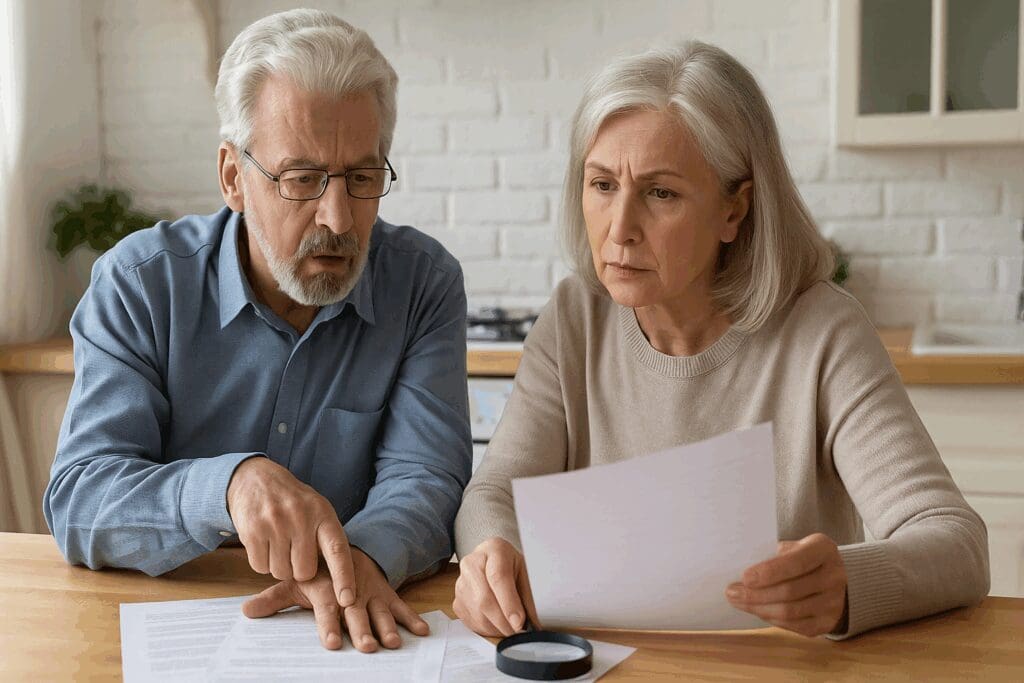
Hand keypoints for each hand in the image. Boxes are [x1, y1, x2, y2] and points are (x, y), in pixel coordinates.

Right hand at [227, 457, 355, 607]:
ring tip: (279, 543)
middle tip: (294, 552)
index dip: (344, 577)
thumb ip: (327, 538)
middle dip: (299, 571)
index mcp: (323, 514)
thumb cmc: (293, 502)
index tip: (347, 600)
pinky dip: (262, 562)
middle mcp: (301, 518)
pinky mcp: (252, 531)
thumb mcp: (317, 511)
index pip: (338, 551)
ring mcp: (275, 523)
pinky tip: (264, 542)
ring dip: (279, 566)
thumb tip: (339, 581)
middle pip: (304, 571)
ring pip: (281, 572)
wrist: (256, 479)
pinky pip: (260, 567)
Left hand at [242, 547, 428, 651]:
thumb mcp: (294, 583)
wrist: (342, 546)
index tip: (330, 643)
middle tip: (366, 648)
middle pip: (356, 612)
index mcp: (328, 587)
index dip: (328, 625)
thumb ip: (273, 599)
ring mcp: (370, 591)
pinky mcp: (385, 592)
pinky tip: (422, 631)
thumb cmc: (315, 572)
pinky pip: (400, 606)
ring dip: (387, 626)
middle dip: (361, 630)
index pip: (327, 608)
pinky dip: (412, 617)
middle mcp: (351, 590)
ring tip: (392, 642)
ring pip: (379, 611)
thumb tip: (245, 611)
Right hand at [453, 537, 538, 636]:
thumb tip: (532, 624)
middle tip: (519, 631)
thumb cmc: (511, 567)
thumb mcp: (526, 573)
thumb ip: (528, 597)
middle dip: (504, 621)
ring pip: (477, 614)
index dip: (509, 603)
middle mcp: (472, 563)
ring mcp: (461, 583)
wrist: (493, 561)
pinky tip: (499, 625)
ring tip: (511, 628)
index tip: (519, 622)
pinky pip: (471, 622)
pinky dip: (488, 630)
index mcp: (494, 550)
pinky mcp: (457, 601)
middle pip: (484, 599)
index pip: (498, 577)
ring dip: (497, 628)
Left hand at [726, 533, 847, 636]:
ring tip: (738, 602)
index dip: (769, 572)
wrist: (830, 574)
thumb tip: (741, 572)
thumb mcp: (792, 545)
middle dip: (755, 594)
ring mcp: (834, 602)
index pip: (796, 562)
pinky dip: (771, 619)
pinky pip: (795, 625)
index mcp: (823, 549)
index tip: (744, 578)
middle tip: (731, 592)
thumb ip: (773, 554)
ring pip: (790, 611)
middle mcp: (834, 575)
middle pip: (790, 591)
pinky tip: (756, 610)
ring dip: (758, 608)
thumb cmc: (800, 556)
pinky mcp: (828, 622)